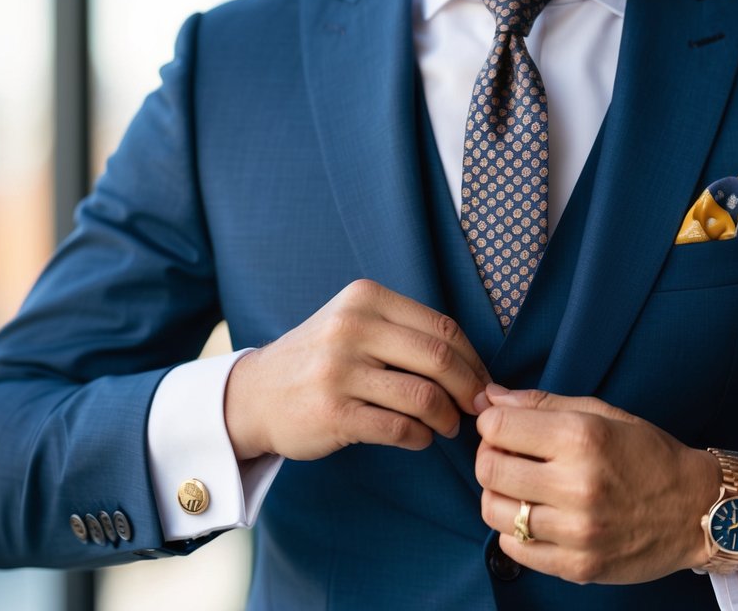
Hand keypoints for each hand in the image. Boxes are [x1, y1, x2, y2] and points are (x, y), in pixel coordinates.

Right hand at [224, 279, 490, 460]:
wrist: (254, 395)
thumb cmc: (321, 361)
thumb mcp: (355, 324)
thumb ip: (408, 333)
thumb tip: (477, 368)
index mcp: (365, 298)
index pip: (442, 327)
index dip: (473, 359)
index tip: (483, 382)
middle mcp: (351, 327)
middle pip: (440, 359)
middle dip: (470, 389)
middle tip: (477, 409)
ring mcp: (339, 371)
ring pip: (424, 396)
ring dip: (447, 419)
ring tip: (446, 427)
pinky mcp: (332, 412)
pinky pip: (400, 428)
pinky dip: (420, 438)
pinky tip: (419, 438)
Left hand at [474, 385, 719, 584]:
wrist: (698, 510)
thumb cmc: (648, 455)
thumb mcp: (602, 414)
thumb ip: (542, 404)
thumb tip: (488, 398)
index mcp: (583, 438)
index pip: (497, 427)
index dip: (492, 423)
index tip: (504, 427)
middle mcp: (578, 485)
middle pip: (489, 469)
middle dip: (490, 457)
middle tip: (509, 457)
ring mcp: (578, 532)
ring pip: (494, 512)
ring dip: (499, 496)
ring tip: (522, 488)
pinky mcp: (578, 567)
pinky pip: (514, 548)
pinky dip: (514, 531)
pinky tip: (536, 516)